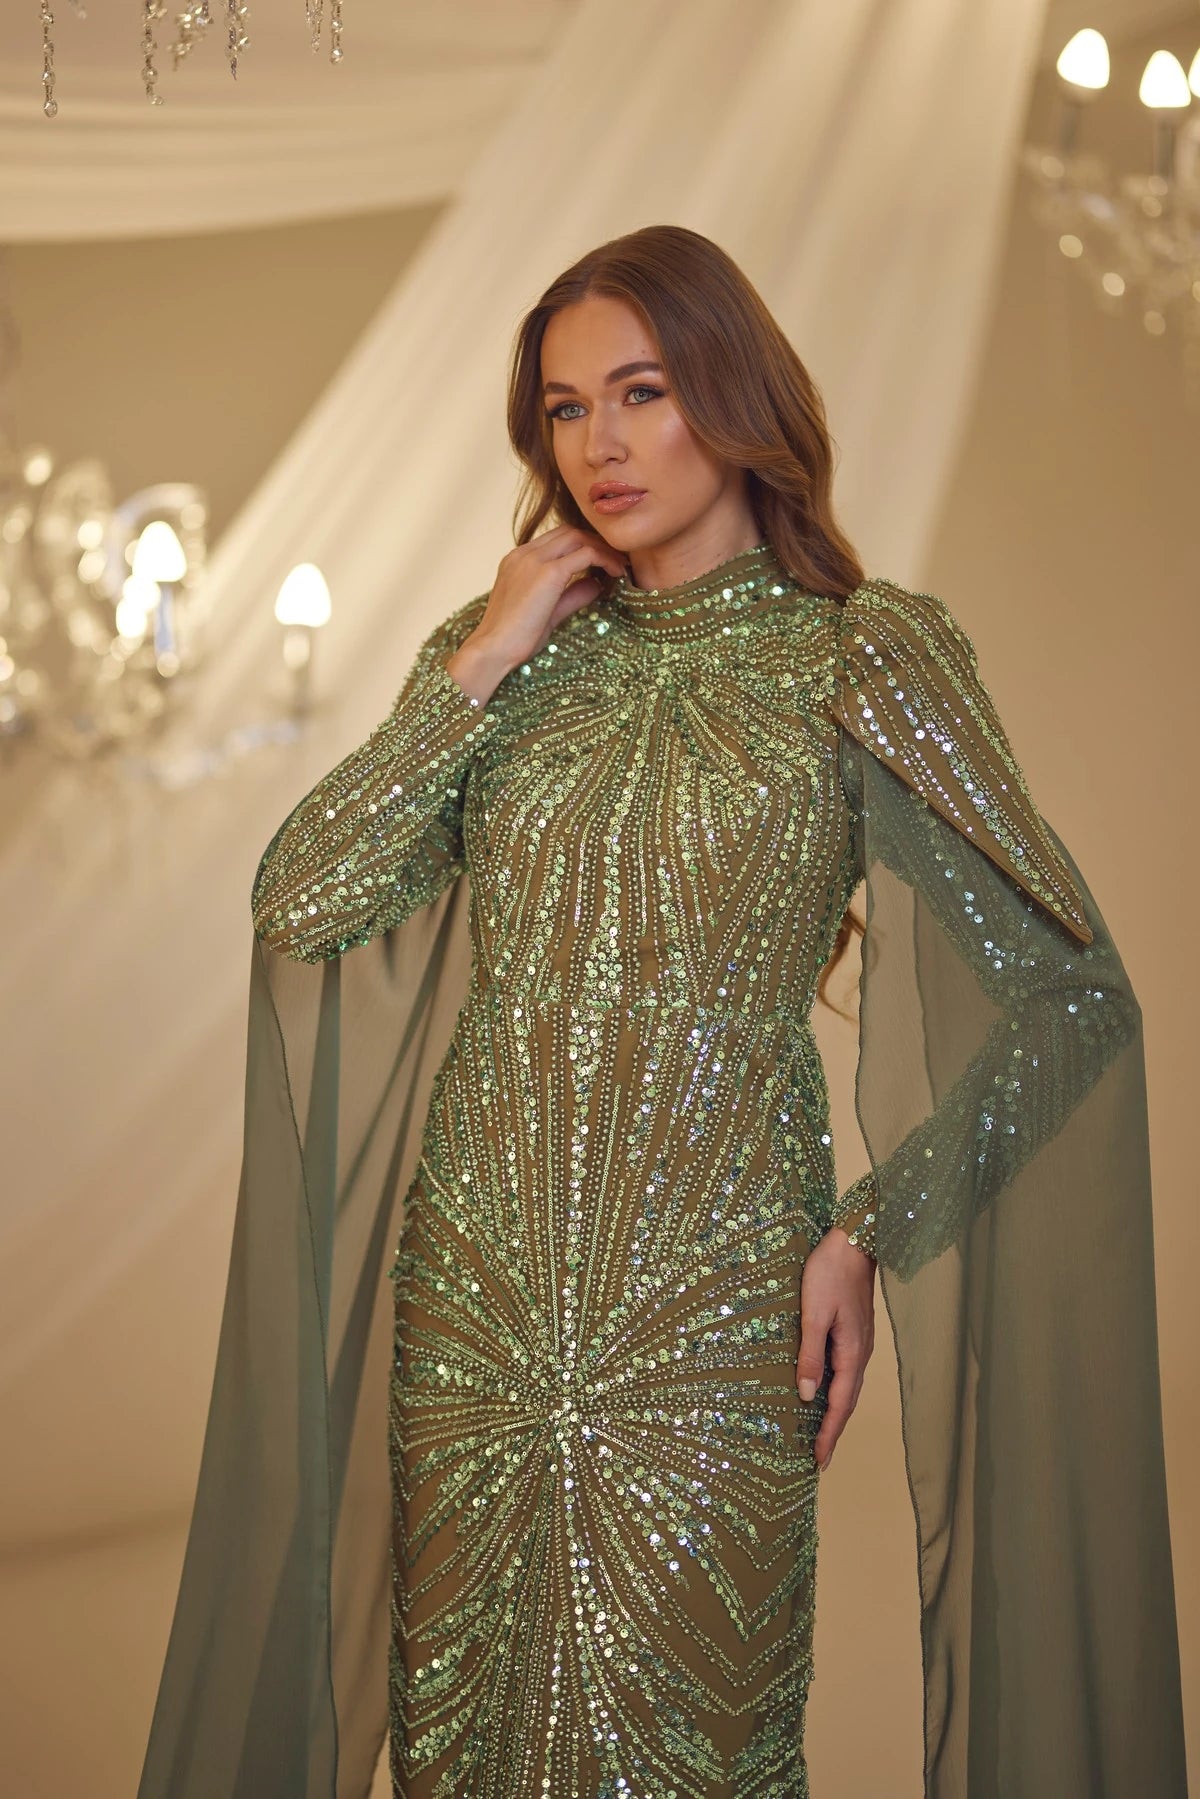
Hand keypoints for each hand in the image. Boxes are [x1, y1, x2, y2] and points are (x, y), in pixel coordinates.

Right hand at [447, 525, 626, 703]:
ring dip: (602, 548)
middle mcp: (524, 554)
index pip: (556, 539)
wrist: (493, 649)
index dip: (583, 545)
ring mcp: (535, 560)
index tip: (602, 562)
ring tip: (620, 566)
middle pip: (569, 532)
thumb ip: (571, 595)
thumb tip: (597, 584)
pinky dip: (605, 559)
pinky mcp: (548, 573)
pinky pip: (586, 555)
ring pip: (578, 537)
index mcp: (518, 560)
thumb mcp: (548, 612)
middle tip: (616, 560)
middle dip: (595, 542)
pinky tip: (616, 574)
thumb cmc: (514, 639)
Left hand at [796, 1227, 875, 1471]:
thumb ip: (810, 1354)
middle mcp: (860, 1353)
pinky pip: (845, 1371)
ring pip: (848, 1386)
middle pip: (848, 1401)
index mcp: (852, 1354)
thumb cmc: (830, 1274)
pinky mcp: (855, 1332)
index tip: (819, 1460)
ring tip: (820, 1433)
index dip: (829, 1433)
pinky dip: (836, 1390)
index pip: (841, 1405)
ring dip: (835, 1412)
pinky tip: (824, 1390)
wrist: (853, 1242)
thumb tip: (805, 1395)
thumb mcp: (813, 1314)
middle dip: (833, 1430)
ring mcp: (859, 1343)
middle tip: (819, 1457)